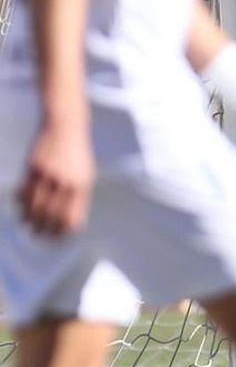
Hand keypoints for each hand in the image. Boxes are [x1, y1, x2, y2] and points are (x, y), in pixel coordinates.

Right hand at [17, 116, 93, 236]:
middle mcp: (65, 182)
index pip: (71, 218)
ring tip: (27, 225)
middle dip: (44, 230)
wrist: (65, 127)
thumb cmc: (76, 154)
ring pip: (34, 206)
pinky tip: (21, 208)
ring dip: (29, 219)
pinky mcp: (33, 168)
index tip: (56, 238)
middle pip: (51, 216)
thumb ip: (78, 196)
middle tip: (38, 236)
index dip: (62, 232)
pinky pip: (24, 192)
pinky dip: (21, 203)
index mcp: (81, 186)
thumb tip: (70, 222)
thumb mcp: (84, 174)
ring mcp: (48, 175)